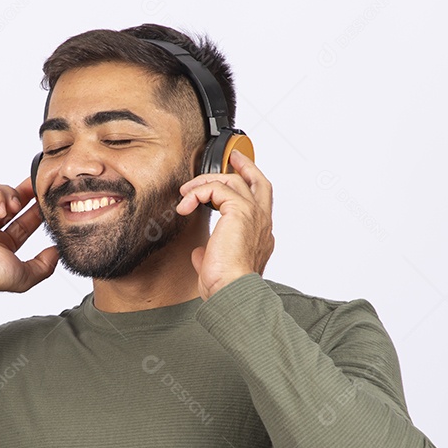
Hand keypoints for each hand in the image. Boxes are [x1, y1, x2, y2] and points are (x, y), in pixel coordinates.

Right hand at [0, 177, 58, 295]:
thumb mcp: (25, 276)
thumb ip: (44, 266)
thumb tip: (56, 252)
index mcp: (3, 243)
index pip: (24, 222)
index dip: (37, 211)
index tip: (47, 204)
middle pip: (12, 203)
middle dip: (26, 193)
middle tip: (38, 186)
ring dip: (11, 196)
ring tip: (14, 207)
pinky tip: (0, 209)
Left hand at [175, 149, 274, 299]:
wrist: (232, 289)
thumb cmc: (226, 284)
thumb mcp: (217, 266)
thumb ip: (210, 254)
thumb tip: (200, 252)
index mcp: (260, 235)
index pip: (258, 204)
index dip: (247, 188)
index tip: (234, 178)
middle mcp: (262, 223)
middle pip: (259, 182)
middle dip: (246, 166)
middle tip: (232, 157)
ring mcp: (254, 215)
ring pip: (234, 181)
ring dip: (206, 182)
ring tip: (186, 192)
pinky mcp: (240, 211)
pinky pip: (217, 188)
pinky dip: (198, 193)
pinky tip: (185, 205)